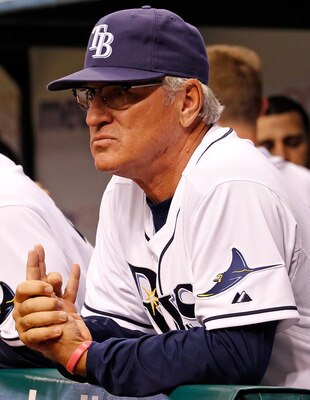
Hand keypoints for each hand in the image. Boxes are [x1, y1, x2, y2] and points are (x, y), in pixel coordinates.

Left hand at [13, 244, 90, 368]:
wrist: (79, 352)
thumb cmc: (61, 346)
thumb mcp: (44, 329)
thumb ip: (45, 306)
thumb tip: (51, 284)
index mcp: (28, 315)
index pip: (25, 290)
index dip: (33, 284)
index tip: (45, 287)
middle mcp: (40, 307)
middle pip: (36, 281)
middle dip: (37, 265)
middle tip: (36, 248)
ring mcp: (55, 306)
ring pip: (53, 284)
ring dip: (55, 278)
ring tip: (58, 280)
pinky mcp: (69, 307)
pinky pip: (70, 290)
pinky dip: (73, 279)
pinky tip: (74, 266)